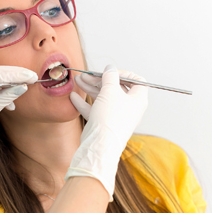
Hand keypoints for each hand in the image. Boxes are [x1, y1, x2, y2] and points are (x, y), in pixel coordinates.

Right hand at [66, 65, 147, 199]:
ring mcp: (116, 116)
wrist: (100, 144)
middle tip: (86, 75)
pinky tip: (73, 97)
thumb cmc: (110, 117)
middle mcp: (129, 107)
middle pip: (115, 88)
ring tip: (77, 80)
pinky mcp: (104, 123)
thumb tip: (110, 68)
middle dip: (99, 80)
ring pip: (104, 98)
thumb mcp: (110, 91)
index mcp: (138, 99)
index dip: (123, 73)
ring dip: (90, 88)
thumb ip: (110, 76)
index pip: (136, 80)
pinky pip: (95, 109)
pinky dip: (85, 103)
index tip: (110, 72)